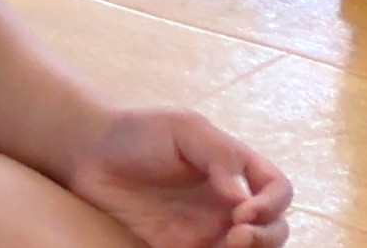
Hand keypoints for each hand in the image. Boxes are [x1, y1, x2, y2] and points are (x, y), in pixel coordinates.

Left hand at [64, 107, 291, 247]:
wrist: (90, 155)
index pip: (276, 190)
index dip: (271, 204)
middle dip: (267, 236)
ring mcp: (201, 230)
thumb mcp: (186, 130)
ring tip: (227, 247)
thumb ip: (219, 157)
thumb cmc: (141, 133)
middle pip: (272, 227)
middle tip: (238, 236)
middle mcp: (225, 204)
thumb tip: (240, 196)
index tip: (244, 210)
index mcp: (236, 170)